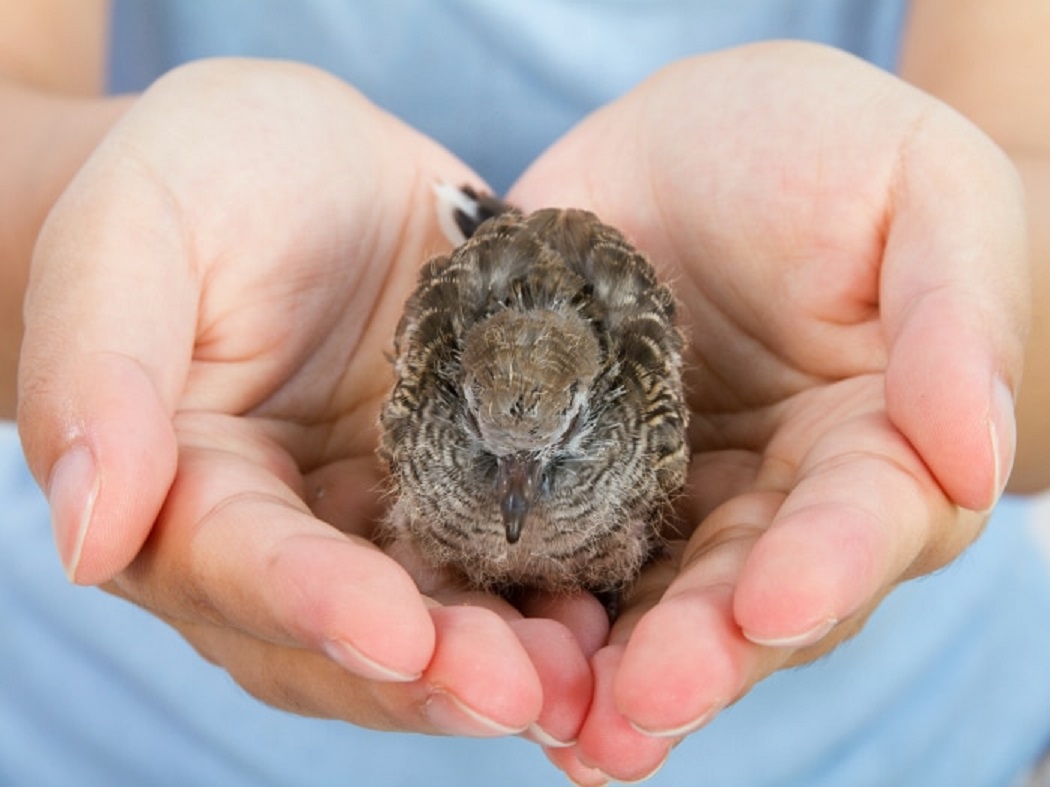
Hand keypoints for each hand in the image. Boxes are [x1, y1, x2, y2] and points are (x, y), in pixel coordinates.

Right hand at [17, 59, 597, 742]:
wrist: (303, 166)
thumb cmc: (204, 176)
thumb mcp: (139, 226)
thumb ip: (97, 364)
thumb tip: (87, 535)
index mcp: (190, 486)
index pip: (241, 565)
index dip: (315, 605)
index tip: (397, 635)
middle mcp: (287, 530)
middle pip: (348, 631)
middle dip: (434, 670)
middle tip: (526, 693)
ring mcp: (380, 517)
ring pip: (435, 618)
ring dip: (506, 662)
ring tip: (586, 680)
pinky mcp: (461, 487)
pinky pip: (506, 559)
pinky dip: (554, 596)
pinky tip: (615, 613)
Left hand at [509, 41, 1028, 781]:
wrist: (685, 141)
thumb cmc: (821, 145)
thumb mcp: (920, 189)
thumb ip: (956, 318)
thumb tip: (974, 458)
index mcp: (877, 441)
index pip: (866, 519)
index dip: (831, 565)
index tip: (778, 604)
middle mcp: (778, 498)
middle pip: (750, 595)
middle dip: (705, 654)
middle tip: (647, 705)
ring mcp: (673, 500)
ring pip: (650, 603)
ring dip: (614, 674)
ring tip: (574, 731)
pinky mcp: (580, 482)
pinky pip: (558, 556)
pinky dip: (532, 614)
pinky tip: (496, 667)